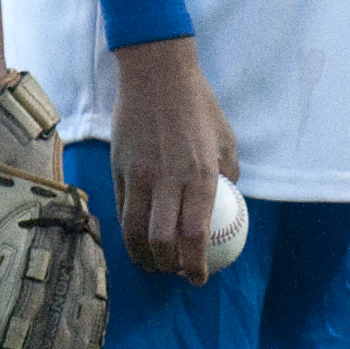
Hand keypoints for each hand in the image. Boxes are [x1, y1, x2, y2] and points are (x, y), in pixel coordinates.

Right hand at [110, 36, 238, 282]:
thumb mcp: (225, 137)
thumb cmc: (198, 102)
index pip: (195, 235)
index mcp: (200, 174)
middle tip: (175, 271)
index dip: (196, 265)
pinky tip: (136, 236)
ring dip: (143, 256)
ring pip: (135, 231)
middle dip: (169, 267)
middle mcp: (168, 178)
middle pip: (162, 241)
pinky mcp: (120, 165)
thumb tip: (229, 201)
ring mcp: (139, 173)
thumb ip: (227, 173)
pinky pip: (121, 208)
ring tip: (152, 262)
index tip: (199, 278)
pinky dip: (128, 231)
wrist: (157, 70)